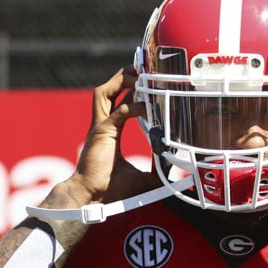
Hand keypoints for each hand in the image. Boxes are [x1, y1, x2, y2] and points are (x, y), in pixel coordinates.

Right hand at [67, 67, 155, 205]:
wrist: (91, 198)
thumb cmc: (109, 190)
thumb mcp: (141, 178)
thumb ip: (156, 171)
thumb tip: (175, 171)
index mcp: (108, 132)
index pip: (116, 102)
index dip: (128, 90)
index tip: (144, 83)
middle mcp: (102, 125)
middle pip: (107, 90)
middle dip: (122, 76)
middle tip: (140, 68)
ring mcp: (100, 127)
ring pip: (104, 92)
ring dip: (121, 81)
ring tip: (138, 77)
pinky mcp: (102, 133)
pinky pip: (118, 112)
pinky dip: (132, 105)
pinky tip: (145, 107)